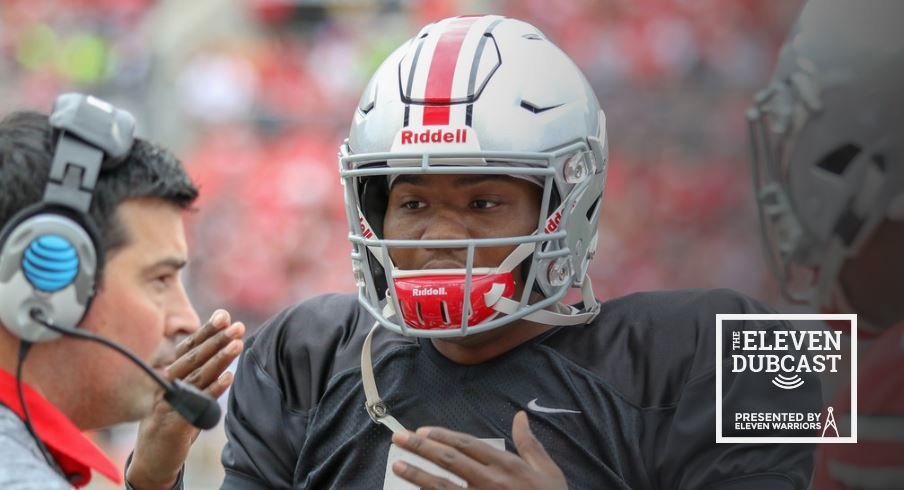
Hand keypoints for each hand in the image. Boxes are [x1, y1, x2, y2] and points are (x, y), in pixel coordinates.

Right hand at [126, 310, 244, 489]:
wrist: (153, 459)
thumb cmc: (173, 420)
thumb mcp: (183, 392)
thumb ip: (199, 369)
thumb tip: (221, 342)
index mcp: (170, 374)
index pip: (188, 347)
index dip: (206, 330)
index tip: (224, 315)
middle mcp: (167, 384)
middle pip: (193, 357)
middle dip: (216, 339)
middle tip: (237, 326)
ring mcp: (169, 403)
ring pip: (196, 376)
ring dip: (219, 359)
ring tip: (237, 344)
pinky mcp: (174, 423)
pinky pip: (196, 404)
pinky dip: (213, 390)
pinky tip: (228, 378)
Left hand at [391, 411, 566, 489]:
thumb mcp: (548, 471)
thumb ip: (530, 444)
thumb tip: (521, 416)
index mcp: (507, 466)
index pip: (468, 445)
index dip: (443, 436)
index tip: (423, 429)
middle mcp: (490, 482)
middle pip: (449, 461)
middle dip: (421, 447)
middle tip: (398, 438)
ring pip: (442, 487)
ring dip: (416, 475)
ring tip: (396, 465)